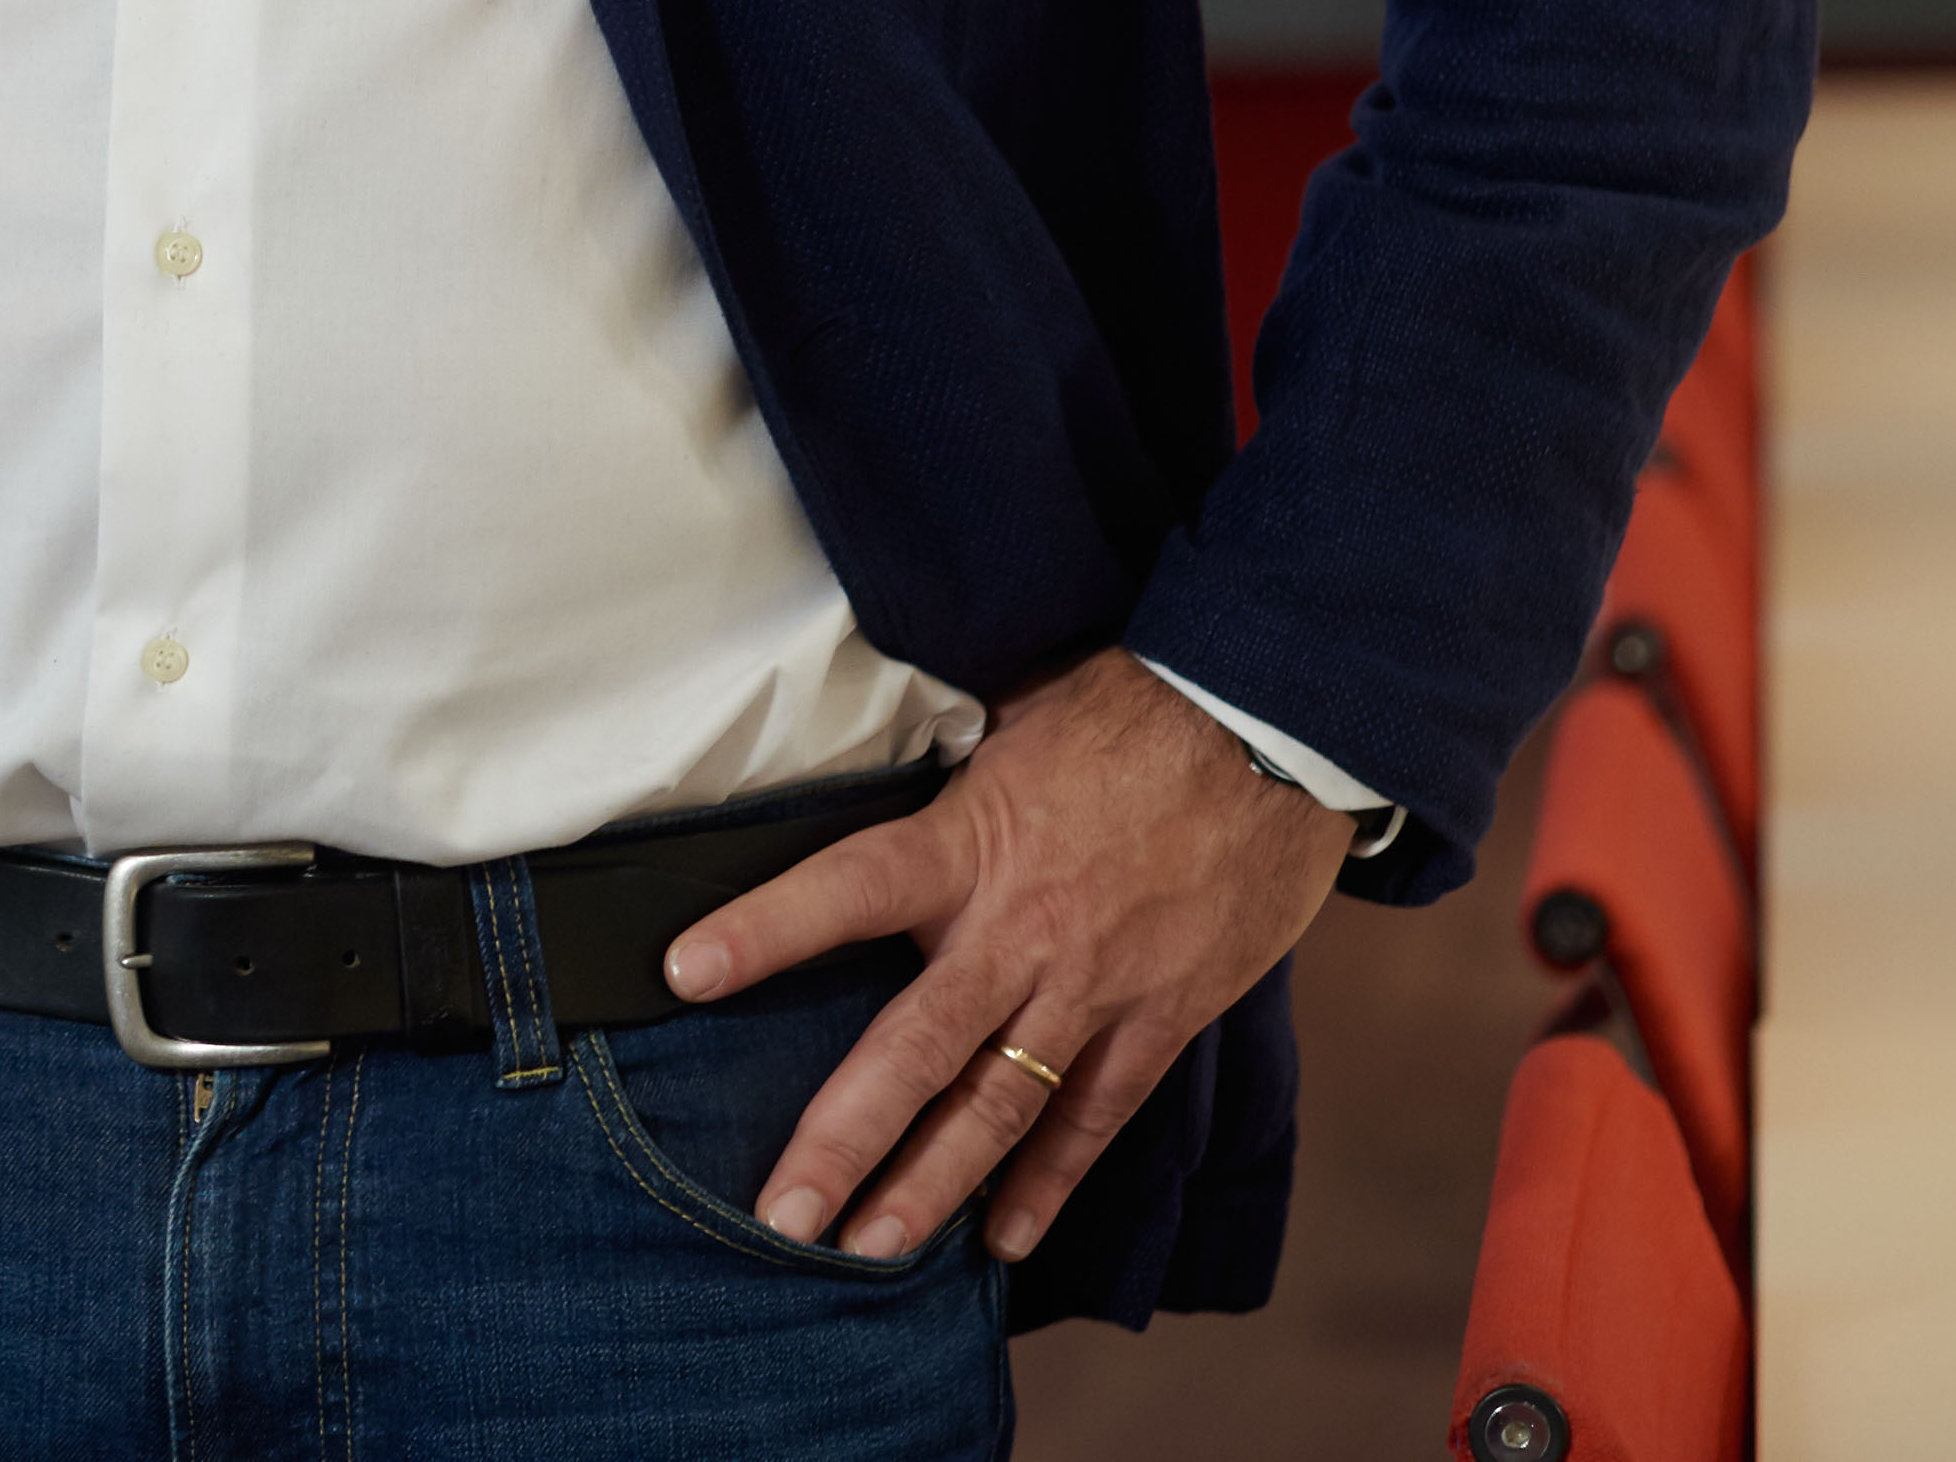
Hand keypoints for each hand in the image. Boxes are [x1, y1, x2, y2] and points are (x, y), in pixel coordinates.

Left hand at [657, 648, 1353, 1264]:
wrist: (1271, 728)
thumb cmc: (1134, 704)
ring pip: (1000, 1107)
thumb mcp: (1015, 711)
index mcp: (972, 843)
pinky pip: (1096, 1115)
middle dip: (844, 1139)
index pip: (846, 889)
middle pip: (915, 1049)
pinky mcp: (1162, 1017)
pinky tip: (1003, 1235)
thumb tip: (873, 754)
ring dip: (931, 1184)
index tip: (685, 972)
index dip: (764, 929)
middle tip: (783, 1218)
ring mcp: (1094, 986)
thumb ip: (945, 769)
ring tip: (868, 1251)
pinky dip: (1050, 1181)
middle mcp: (1022, 931)